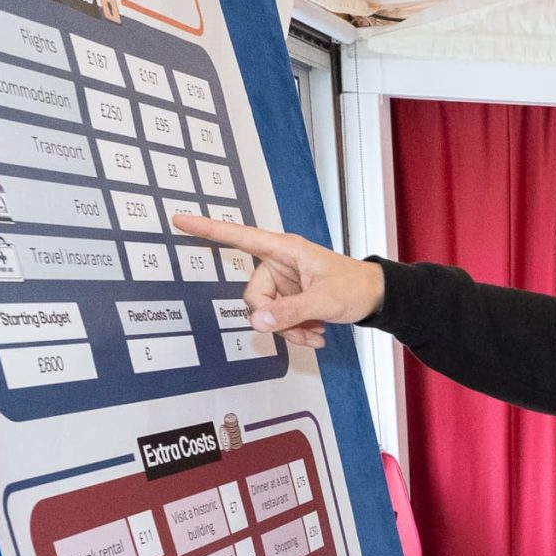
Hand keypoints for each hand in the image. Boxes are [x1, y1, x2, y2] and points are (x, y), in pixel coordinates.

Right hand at [170, 215, 382, 349]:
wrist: (376, 298)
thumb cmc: (356, 287)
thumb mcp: (325, 302)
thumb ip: (291, 312)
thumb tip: (257, 322)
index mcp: (284, 250)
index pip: (239, 237)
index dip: (209, 229)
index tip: (180, 219)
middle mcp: (279, 264)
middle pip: (254, 297)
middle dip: (276, 319)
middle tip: (304, 328)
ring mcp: (283, 283)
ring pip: (267, 314)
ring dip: (289, 330)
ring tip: (316, 333)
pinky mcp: (289, 299)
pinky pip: (278, 320)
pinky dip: (295, 332)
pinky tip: (316, 335)